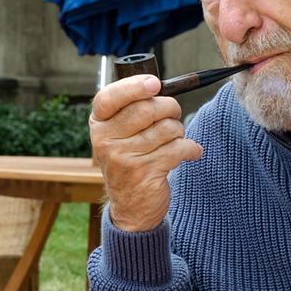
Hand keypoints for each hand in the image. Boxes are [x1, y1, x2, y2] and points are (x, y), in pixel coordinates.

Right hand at [90, 74, 202, 231]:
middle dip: (169, 108)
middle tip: (173, 115)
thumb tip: (157, 85)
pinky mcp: (145, 174)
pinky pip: (179, 148)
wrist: (131, 207)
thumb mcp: (119, 135)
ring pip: (166, 128)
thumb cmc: (130, 160)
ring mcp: (124, 159)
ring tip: (174, 141)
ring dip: (178, 132)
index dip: (134, 86)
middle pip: (147, 109)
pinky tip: (190, 153)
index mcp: (99, 125)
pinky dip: (190, 149)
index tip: (155, 84)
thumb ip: (131, 109)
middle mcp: (106, 141)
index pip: (109, 97)